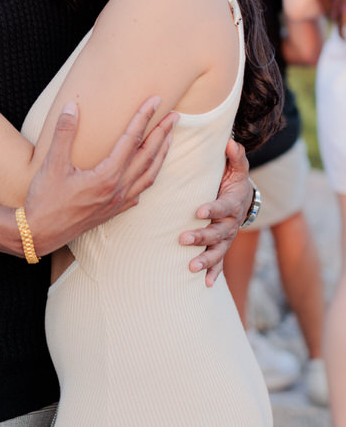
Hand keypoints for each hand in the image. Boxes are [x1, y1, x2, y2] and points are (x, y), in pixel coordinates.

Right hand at [24, 98, 176, 255]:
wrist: (39, 234)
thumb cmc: (44, 199)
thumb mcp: (52, 163)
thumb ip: (64, 133)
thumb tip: (71, 106)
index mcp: (107, 176)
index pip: (132, 139)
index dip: (144, 117)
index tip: (156, 101)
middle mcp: (118, 189)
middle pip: (148, 156)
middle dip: (163, 133)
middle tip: (175, 115)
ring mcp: (118, 202)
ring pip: (149, 175)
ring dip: (161, 154)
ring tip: (169, 138)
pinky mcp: (113, 212)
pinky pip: (140, 191)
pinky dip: (150, 176)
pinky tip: (149, 171)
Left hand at [179, 138, 250, 286]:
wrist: (244, 199)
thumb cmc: (233, 181)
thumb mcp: (237, 168)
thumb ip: (235, 156)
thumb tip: (230, 141)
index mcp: (232, 203)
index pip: (223, 207)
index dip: (212, 208)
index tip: (198, 211)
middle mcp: (231, 224)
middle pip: (217, 233)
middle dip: (201, 237)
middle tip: (183, 239)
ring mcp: (227, 238)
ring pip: (217, 251)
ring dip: (206, 260)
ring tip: (191, 268)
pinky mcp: (222, 247)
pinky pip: (220, 263)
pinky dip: (214, 274)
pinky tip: (206, 285)